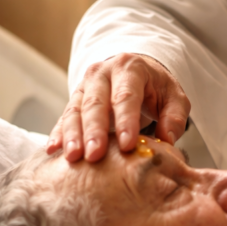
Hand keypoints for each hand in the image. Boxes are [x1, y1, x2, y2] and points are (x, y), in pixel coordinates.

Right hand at [47, 54, 190, 161]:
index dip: (126, 121)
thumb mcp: (174, 96)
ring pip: (75, 109)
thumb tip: (167, 141)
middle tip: (95, 155)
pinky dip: (58, 133)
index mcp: (130, 68)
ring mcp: (85, 85)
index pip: (126, 95)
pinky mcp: (74, 99)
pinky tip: (53, 150)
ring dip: (72, 135)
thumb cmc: (156, 87)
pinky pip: (64, 116)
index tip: (127, 145)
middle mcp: (102, 73)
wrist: (135, 71)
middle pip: (95, 102)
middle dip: (94, 130)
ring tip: (73, 157)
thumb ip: (174, 117)